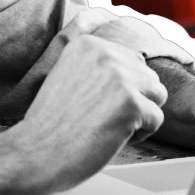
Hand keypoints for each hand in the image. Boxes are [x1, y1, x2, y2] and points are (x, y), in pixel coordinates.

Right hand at [0, 37, 167, 194]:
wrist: (37, 150)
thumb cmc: (53, 121)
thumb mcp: (68, 73)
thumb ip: (98, 64)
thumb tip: (138, 64)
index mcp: (88, 44)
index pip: (131, 59)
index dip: (122, 87)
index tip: (99, 102)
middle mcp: (104, 54)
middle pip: (148, 76)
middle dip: (135, 99)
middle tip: (105, 117)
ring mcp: (119, 78)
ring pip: (157, 94)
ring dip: (141, 114)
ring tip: (113, 125)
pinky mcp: (131, 104)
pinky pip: (156, 119)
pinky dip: (140, 134)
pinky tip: (113, 136)